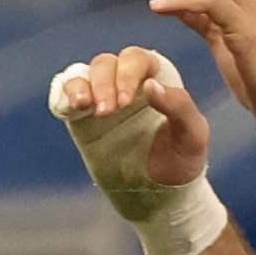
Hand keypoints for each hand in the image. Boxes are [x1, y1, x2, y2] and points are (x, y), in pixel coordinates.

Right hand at [46, 45, 211, 204]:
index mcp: (156, 79)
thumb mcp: (192, 135)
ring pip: (83, 74)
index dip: (127, 74)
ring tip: (82, 106)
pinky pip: (64, 94)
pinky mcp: (81, 118)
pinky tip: (70, 108)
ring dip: (80, 86)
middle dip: (103, 84)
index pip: (136, 59)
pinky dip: (63, 94)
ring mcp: (102, 99)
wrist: (158, 194)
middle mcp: (126, 83)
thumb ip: (179, 106)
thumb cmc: (181, 161)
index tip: (125, 103)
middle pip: (105, 63)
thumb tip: (151, 85)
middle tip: (107, 114)